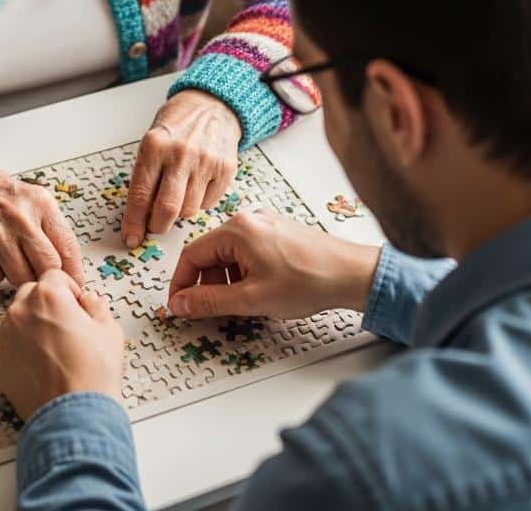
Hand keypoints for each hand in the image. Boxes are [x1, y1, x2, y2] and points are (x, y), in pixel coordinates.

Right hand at [0, 152, 83, 286]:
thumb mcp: (28, 197)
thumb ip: (46, 226)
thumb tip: (66, 263)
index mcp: (41, 203)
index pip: (68, 247)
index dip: (74, 272)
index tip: (75, 284)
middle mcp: (22, 217)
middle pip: (48, 267)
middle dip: (47, 280)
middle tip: (43, 282)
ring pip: (22, 278)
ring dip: (19, 278)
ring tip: (11, 259)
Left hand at [0, 269, 124, 419]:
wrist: (74, 415)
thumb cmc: (93, 374)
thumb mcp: (109, 329)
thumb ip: (97, 306)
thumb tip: (90, 302)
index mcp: (48, 296)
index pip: (54, 275)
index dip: (69, 290)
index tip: (76, 304)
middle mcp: (21, 311)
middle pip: (31, 293)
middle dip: (47, 304)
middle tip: (65, 325)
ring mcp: (5, 338)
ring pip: (17, 320)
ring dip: (32, 326)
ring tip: (54, 350)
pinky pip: (8, 347)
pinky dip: (20, 351)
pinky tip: (41, 366)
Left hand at [121, 89, 241, 246]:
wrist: (212, 105)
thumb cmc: (177, 124)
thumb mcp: (151, 141)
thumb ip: (145, 175)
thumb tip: (137, 215)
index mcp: (155, 145)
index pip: (141, 195)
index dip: (134, 222)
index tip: (131, 238)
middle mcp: (181, 153)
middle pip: (167, 209)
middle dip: (157, 226)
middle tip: (154, 227)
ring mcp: (206, 161)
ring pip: (188, 210)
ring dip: (178, 213)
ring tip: (177, 196)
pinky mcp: (226, 169)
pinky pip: (208, 204)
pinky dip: (198, 203)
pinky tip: (195, 187)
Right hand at [167, 209, 379, 319]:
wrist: (351, 274)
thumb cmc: (309, 281)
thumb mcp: (251, 299)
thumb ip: (210, 301)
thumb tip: (180, 303)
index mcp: (237, 230)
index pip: (191, 255)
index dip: (181, 283)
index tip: (179, 306)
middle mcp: (248, 220)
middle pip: (210, 254)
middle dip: (207, 284)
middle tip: (214, 311)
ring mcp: (264, 225)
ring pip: (229, 256)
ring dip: (227, 281)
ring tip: (243, 304)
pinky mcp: (277, 234)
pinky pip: (247, 253)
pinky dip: (244, 274)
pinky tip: (259, 292)